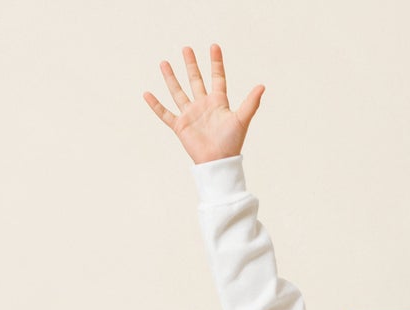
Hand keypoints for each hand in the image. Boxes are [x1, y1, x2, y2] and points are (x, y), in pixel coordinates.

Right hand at [142, 42, 263, 166]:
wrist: (218, 162)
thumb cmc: (232, 143)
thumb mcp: (242, 120)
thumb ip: (251, 103)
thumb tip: (263, 86)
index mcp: (218, 103)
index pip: (217, 78)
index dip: (216, 63)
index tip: (214, 46)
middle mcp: (203, 106)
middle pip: (195, 80)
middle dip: (191, 65)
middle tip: (187, 48)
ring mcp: (190, 115)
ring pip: (178, 92)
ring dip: (171, 78)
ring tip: (164, 63)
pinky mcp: (180, 126)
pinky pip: (165, 113)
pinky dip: (155, 105)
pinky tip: (147, 94)